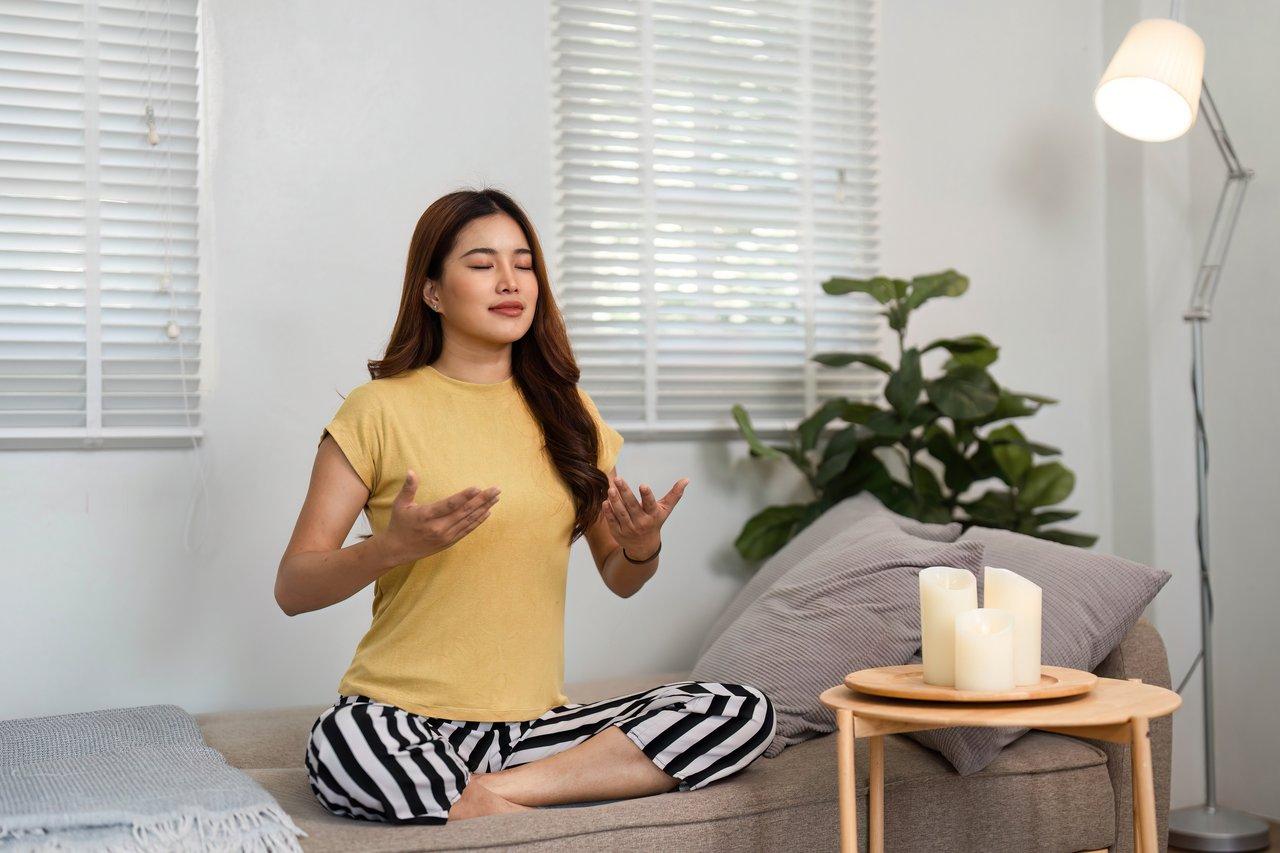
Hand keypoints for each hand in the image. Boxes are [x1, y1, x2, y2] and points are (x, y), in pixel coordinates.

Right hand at [381, 469, 499, 563]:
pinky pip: (467, 530)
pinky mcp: (449, 541)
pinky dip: (478, 521)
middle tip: (496, 489)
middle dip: (482, 500)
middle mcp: (438, 527)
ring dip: (484, 508)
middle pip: (464, 512)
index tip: (477, 488)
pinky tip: (488, 512)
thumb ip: (408, 488)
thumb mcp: (400, 504)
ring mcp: (445, 536)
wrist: (398, 550)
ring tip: (496, 498)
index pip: (449, 505)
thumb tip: (411, 470)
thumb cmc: (399, 523)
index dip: (464, 496)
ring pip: (468, 521)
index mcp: (426, 516)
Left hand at [602, 474, 689, 557]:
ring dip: (615, 501)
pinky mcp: (618, 532)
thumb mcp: (665, 510)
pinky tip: (605, 501)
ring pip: (621, 513)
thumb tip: (686, 479)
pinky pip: (612, 521)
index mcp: (653, 515)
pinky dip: (608, 512)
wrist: (644, 548)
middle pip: (632, 506)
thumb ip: (675, 494)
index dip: (647, 495)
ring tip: (611, 489)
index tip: (643, 485)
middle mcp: (641, 522)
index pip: (650, 504)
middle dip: (625, 492)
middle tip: (618, 479)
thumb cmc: (655, 522)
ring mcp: (629, 528)